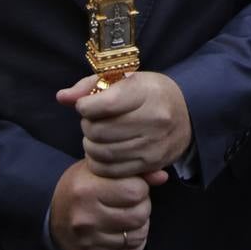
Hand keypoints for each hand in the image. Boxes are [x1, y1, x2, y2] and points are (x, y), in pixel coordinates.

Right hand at [48, 160, 149, 249]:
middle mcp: (86, 219)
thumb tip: (162, 176)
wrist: (51, 213)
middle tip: (131, 202)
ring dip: (140, 225)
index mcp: (87, 190)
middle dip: (142, 206)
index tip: (131, 186)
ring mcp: (89, 242)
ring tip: (127, 216)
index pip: (136, 191)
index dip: (140, 187)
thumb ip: (133, 171)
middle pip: (140, 214)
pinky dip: (134, 242)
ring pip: (139, 235)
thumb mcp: (101, 170)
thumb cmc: (81, 186)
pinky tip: (123, 232)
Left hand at [58, 72, 191, 181]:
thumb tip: (62, 97)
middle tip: (94, 121)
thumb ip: (90, 86)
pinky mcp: (151, 164)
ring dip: (90, 144)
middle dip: (88, 126)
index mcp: (146, 92)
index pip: (102, 105)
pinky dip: (99, 162)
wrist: (188, 114)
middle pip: (98, 130)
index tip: (88, 105)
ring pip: (101, 152)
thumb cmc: (150, 93)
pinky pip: (110, 170)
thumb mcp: (125, 79)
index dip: (85, 106)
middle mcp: (153, 119)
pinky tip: (104, 150)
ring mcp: (153, 144)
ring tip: (98, 135)